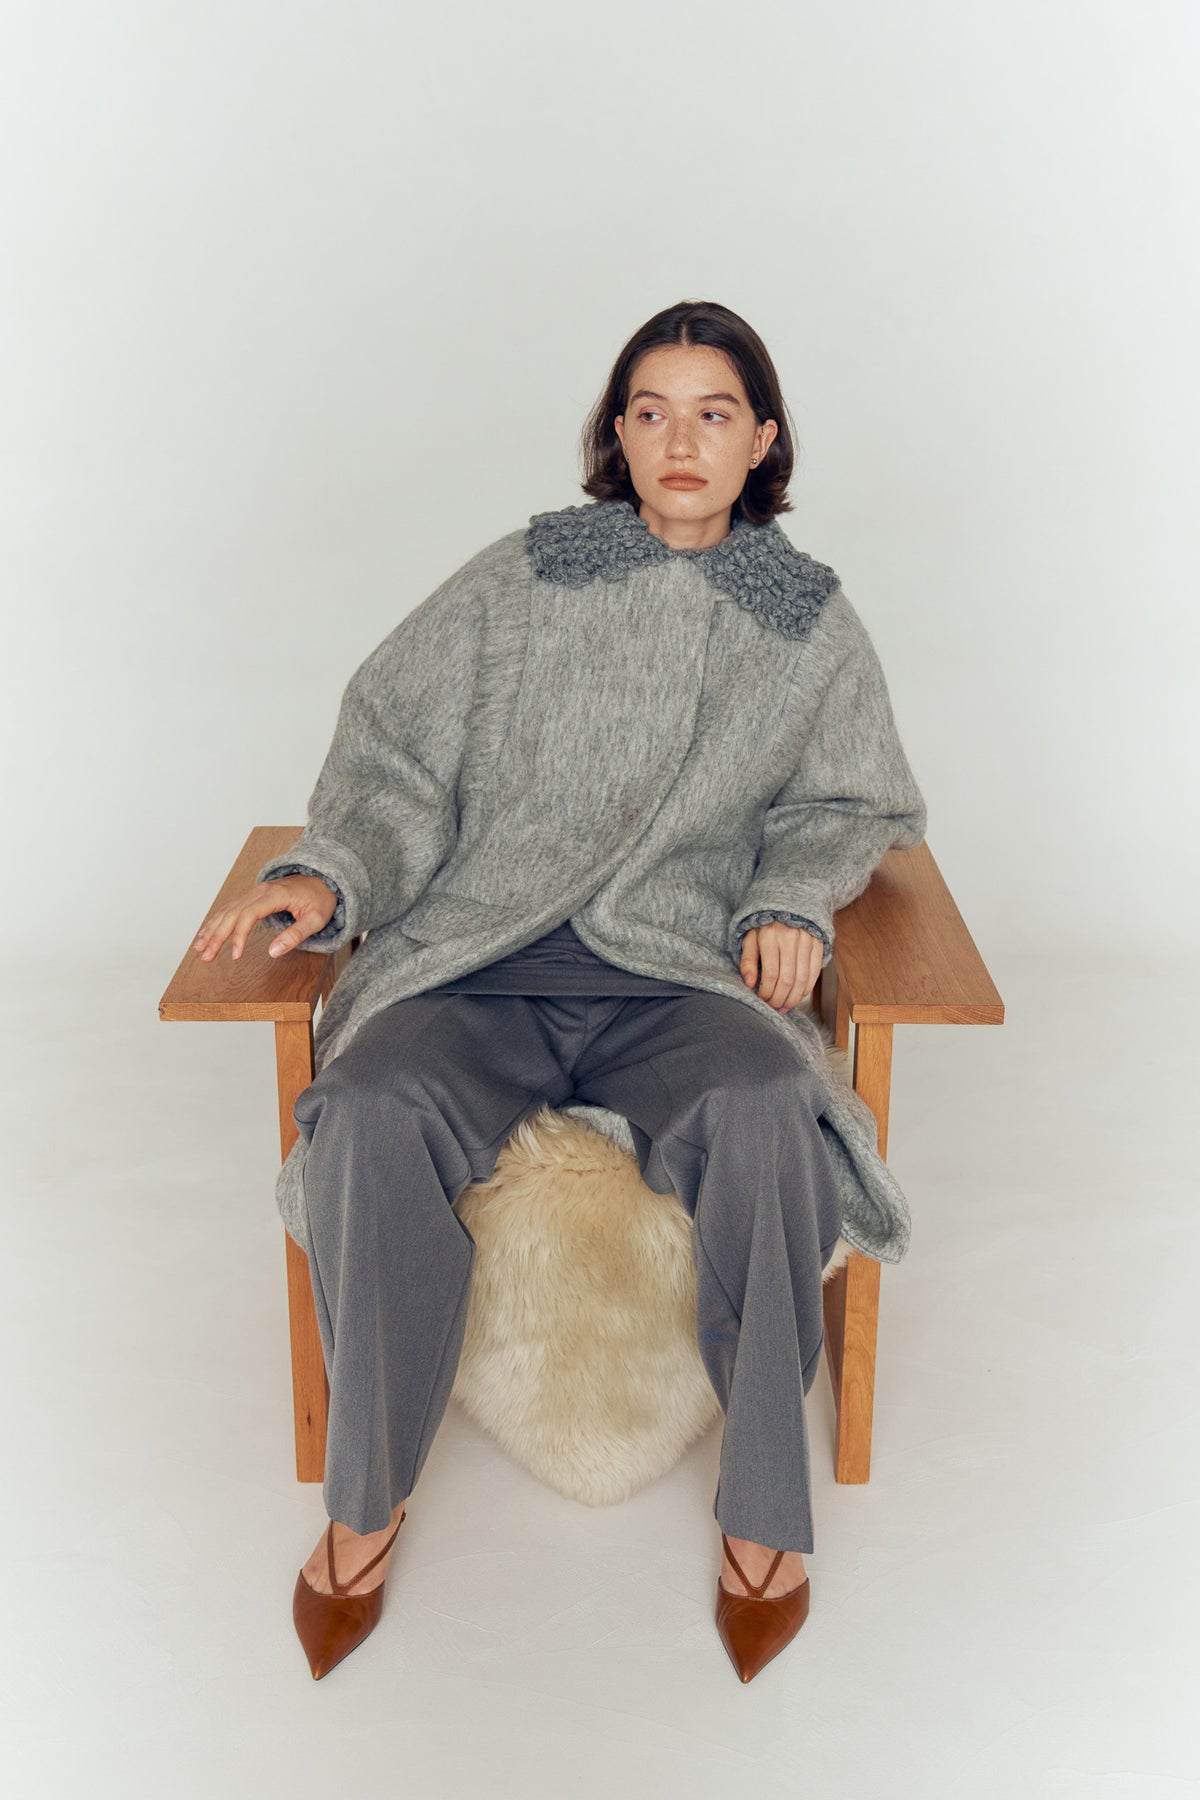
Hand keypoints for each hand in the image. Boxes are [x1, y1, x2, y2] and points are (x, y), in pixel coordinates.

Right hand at [191, 875, 337, 962]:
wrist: (323, 879)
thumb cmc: (320, 899)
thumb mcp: (315, 919)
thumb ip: (295, 935)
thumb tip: (273, 952)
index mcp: (275, 895)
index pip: (248, 915)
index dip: (239, 936)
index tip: (235, 956)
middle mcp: (260, 891)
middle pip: (231, 914)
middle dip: (216, 936)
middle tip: (206, 957)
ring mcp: (254, 892)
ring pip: (227, 910)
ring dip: (211, 930)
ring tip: (199, 949)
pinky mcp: (252, 896)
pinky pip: (230, 908)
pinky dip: (216, 921)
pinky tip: (206, 933)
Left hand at [739, 921, 823, 1011]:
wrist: (788, 901)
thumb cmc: (764, 923)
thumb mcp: (749, 937)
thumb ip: (748, 960)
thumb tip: (749, 983)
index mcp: (769, 936)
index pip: (770, 974)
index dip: (766, 992)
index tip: (762, 999)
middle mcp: (790, 938)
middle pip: (787, 979)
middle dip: (780, 998)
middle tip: (774, 1007)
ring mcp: (807, 940)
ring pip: (803, 978)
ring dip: (794, 998)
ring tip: (786, 1006)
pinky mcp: (818, 943)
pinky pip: (815, 971)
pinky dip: (807, 987)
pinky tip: (799, 995)